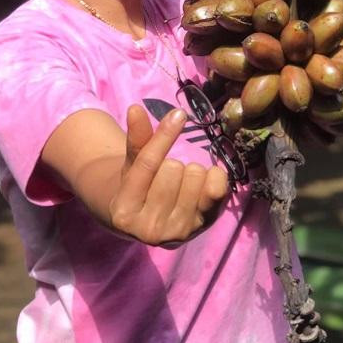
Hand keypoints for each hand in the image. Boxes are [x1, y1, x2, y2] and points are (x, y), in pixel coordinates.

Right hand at [108, 105, 228, 246]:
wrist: (149, 221)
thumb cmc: (139, 186)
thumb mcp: (132, 164)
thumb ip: (136, 139)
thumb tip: (136, 109)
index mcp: (124, 212)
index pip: (148, 165)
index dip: (164, 136)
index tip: (179, 114)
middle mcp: (150, 229)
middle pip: (173, 169)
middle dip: (172, 164)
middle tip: (165, 176)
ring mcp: (178, 232)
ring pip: (195, 175)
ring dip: (190, 172)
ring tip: (179, 185)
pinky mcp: (203, 228)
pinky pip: (218, 189)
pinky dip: (214, 177)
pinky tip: (203, 185)